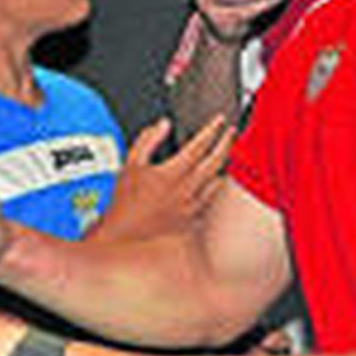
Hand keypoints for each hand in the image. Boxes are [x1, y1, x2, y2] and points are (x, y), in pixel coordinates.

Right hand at [86, 114, 233, 243]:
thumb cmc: (124, 202)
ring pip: (217, 182)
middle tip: (230, 133)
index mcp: (173, 173)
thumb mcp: (130, 164)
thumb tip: (162, 125)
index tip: (218, 121)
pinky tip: (216, 183)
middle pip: (215, 162)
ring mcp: (192, 206)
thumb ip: (147, 141)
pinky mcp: (192, 220)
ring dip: (224, 165)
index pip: (199, 145)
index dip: (212, 130)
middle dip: (226, 143)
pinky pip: (211, 200)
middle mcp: (186, 189)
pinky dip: (216, 188)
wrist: (124, 234)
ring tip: (227, 155)